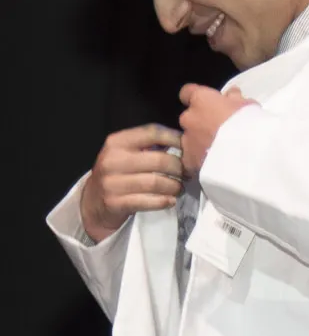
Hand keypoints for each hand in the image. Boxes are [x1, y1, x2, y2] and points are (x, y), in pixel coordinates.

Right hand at [78, 125, 187, 242]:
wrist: (93, 202)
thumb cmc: (118, 174)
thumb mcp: (127, 153)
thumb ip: (149, 145)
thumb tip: (184, 142)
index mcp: (117, 142)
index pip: (152, 132)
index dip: (175, 138)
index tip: (188, 148)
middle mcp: (112, 160)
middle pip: (159, 160)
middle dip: (180, 168)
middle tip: (187, 173)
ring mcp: (111, 183)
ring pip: (156, 182)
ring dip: (175, 187)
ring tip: (179, 188)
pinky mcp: (115, 203)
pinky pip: (148, 201)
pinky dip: (164, 201)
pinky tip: (170, 200)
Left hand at [179, 85, 255, 175]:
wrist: (246, 155)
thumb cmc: (249, 124)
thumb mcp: (248, 106)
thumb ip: (235, 99)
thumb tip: (231, 94)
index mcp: (202, 100)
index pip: (188, 92)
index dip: (197, 97)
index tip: (207, 102)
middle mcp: (188, 118)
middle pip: (189, 117)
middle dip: (201, 122)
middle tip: (219, 129)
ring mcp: (186, 140)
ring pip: (189, 138)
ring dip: (200, 141)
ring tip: (218, 150)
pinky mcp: (188, 161)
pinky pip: (191, 158)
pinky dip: (200, 159)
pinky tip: (213, 163)